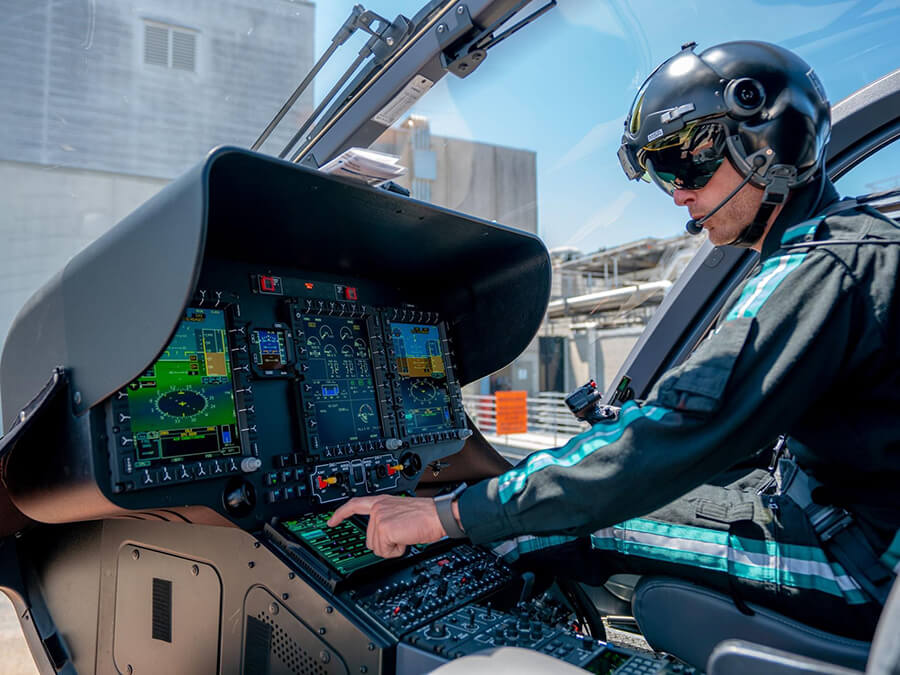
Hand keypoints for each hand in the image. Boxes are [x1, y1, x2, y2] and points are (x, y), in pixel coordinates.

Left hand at [327, 495, 445, 557]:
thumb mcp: (400, 513)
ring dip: (391, 547)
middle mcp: (378, 507)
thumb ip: (386, 519)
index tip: (331, 521)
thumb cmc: (426, 516)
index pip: (354, 504)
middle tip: (402, 534)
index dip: (340, 514)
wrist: (438, 515)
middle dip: (385, 543)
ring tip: (405, 535)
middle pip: (368, 539)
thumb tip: (382, 537)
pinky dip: (396, 550)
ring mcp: (380, 517)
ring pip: (375, 547)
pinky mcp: (384, 528)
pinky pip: (384, 551)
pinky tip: (406, 539)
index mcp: (382, 502)